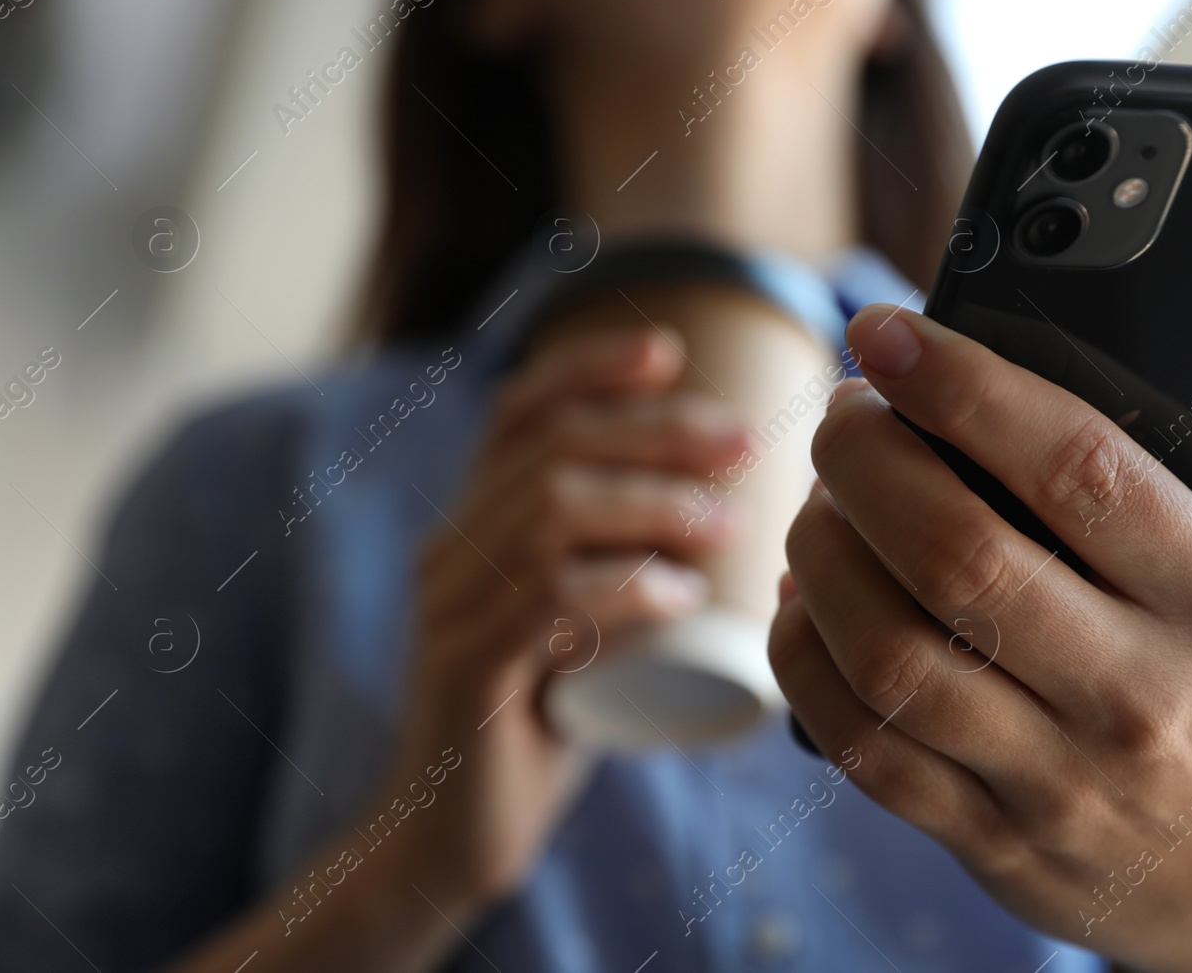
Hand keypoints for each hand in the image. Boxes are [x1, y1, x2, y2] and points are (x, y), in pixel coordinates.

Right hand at [380, 327, 747, 916]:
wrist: (451, 840)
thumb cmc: (541, 724)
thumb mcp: (579, 626)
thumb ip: (621, 569)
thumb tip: (730, 513)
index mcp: (475, 526)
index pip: (518, 413)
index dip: (589, 366)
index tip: (671, 350)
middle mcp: (452, 553)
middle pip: (551, 450)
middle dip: (654, 431)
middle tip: (740, 441)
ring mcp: (452, 612)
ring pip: (549, 517)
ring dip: (650, 506)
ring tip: (726, 521)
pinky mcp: (467, 677)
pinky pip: (542, 610)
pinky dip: (621, 593)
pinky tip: (680, 599)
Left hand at [769, 302, 1191, 972]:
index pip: (1076, 470)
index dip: (965, 388)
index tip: (890, 334)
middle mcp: (1136, 694)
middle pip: (957, 555)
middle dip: (865, 460)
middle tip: (844, 413)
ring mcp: (1053, 776)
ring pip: (891, 652)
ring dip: (823, 552)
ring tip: (822, 499)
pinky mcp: (986, 835)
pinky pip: (863, 742)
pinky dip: (807, 657)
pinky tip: (811, 598)